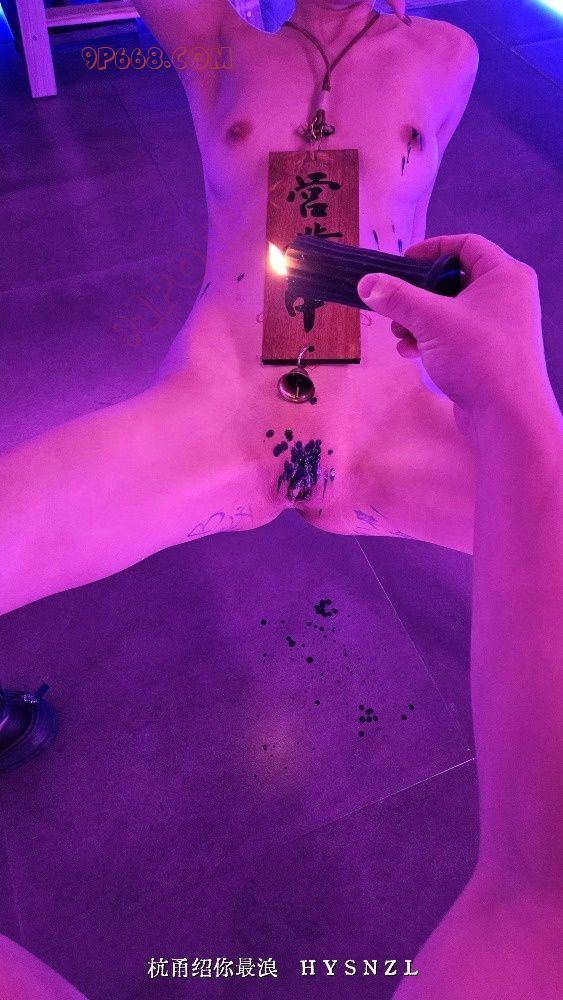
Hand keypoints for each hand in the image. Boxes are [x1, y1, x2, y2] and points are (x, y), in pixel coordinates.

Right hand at [357, 233, 548, 421]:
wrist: (507, 416)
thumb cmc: (478, 357)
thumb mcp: (431, 319)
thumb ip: (396, 297)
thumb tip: (366, 282)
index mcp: (504, 275)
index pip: (466, 244)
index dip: (431, 249)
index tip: (402, 263)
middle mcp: (506, 296)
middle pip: (452, 280)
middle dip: (417, 294)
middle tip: (394, 306)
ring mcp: (499, 326)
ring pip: (449, 311)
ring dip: (418, 320)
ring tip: (401, 335)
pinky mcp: (489, 353)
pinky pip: (454, 335)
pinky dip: (431, 340)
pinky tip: (413, 353)